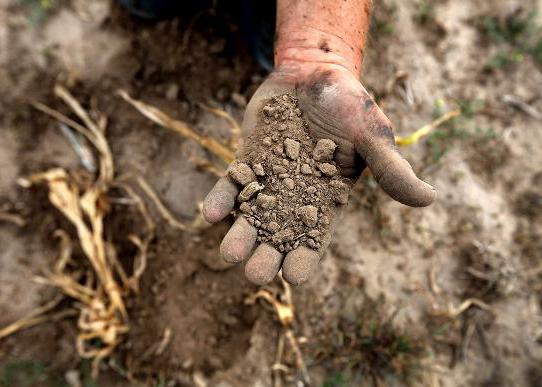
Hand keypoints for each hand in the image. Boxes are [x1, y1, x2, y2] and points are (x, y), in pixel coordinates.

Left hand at [202, 63, 435, 284]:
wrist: (314, 71)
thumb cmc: (349, 104)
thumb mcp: (372, 134)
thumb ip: (392, 168)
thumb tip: (431, 198)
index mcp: (325, 202)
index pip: (314, 240)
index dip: (304, 259)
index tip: (294, 275)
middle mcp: (293, 198)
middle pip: (277, 238)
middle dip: (266, 258)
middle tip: (256, 272)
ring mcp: (267, 181)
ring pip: (250, 218)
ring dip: (238, 237)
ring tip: (230, 253)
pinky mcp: (246, 162)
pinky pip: (231, 186)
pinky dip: (221, 199)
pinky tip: (211, 213)